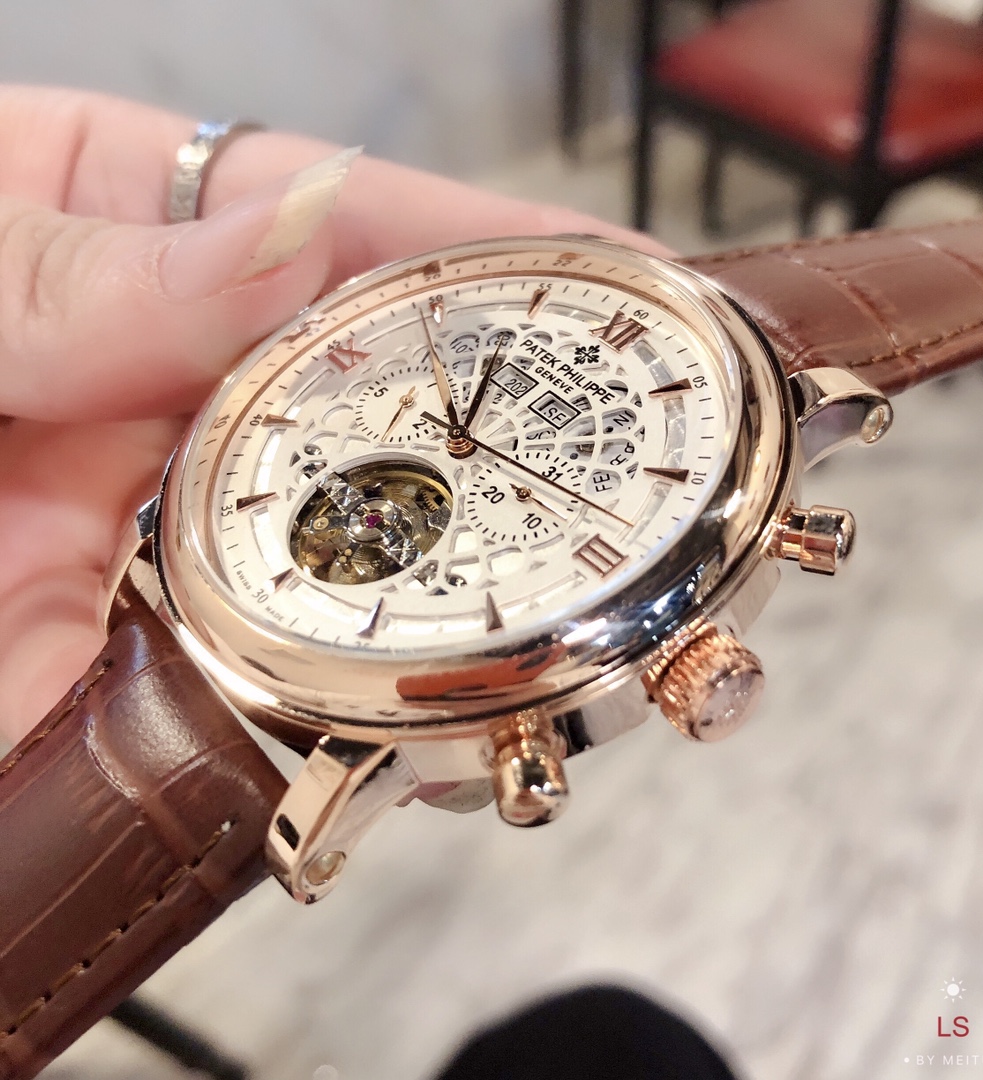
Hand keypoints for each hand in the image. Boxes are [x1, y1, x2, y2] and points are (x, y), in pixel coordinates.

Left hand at [0, 86, 669, 743]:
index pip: (326, 223)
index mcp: (97, 236)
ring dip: (459, 559)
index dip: (477, 245)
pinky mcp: (140, 662)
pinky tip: (448, 685)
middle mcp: (151, 389)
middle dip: (505, 408)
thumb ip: (85, 260)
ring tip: (580, 564)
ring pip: (350, 536)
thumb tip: (310, 224)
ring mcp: (157, 531)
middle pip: (367, 390)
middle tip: (628, 426)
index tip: (608, 269)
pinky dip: (373, 685)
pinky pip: (288, 668)